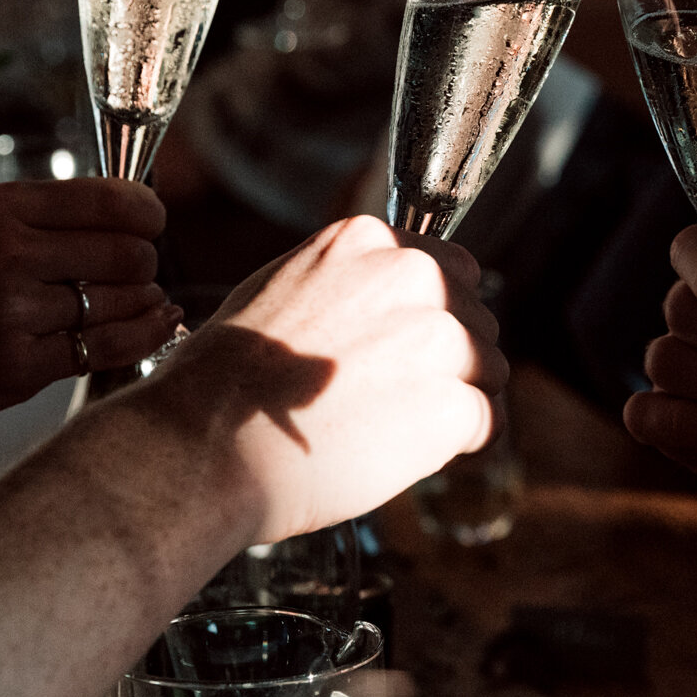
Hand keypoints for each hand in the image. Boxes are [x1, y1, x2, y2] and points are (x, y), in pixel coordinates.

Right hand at [0, 179, 176, 444]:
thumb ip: (42, 217)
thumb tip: (135, 208)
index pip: (112, 200)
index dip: (148, 215)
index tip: (152, 225)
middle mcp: (6, 253)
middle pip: (128, 253)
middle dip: (143, 265)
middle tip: (134, 274)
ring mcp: (11, 311)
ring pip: (123, 301)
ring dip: (141, 304)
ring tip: (132, 304)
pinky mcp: (18, 365)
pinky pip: (107, 348)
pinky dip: (141, 338)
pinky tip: (154, 327)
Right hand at [151, 217, 502, 543]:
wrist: (208, 445)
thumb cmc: (225, 382)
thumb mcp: (280, 290)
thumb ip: (346, 283)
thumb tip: (385, 302)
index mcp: (370, 241)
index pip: (449, 270)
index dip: (432, 317)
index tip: (403, 350)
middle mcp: (413, 276)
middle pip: (474, 319)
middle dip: (446, 361)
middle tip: (387, 399)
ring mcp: (439, 337)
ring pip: (489, 369)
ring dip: (455, 401)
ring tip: (387, 428)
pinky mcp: (451, 402)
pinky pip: (488, 422)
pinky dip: (457, 445)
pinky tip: (403, 455)